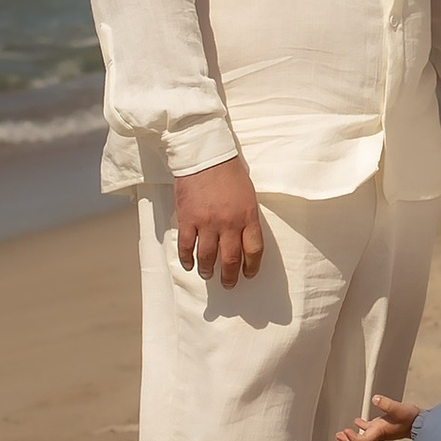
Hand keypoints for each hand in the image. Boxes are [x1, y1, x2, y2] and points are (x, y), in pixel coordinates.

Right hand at [174, 158, 264, 285]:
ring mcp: (207, 223)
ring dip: (207, 270)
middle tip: (228, 284)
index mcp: (248, 217)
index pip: (254, 250)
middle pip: (231, 259)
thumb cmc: (229, 173)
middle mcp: (229, 224)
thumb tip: (244, 239)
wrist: (206, 156)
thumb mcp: (248, 195)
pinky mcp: (187, 219)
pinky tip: (189, 264)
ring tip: (208, 274)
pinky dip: (187, 259)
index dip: (252, 266)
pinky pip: (187, 246)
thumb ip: (247, 217)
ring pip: (207, 257)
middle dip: (229, 276)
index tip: (248, 274)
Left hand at [336, 393, 421, 440]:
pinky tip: (356, 422)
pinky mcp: (382, 427)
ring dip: (351, 440)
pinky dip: (359, 429)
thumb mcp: (399, 409)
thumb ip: (387, 404)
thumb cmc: (411, 417)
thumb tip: (375, 398)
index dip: (353, 438)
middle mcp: (378, 435)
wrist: (421, 422)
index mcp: (380, 433)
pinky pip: (368, 432)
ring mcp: (380, 432)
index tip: (345, 431)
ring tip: (340, 436)